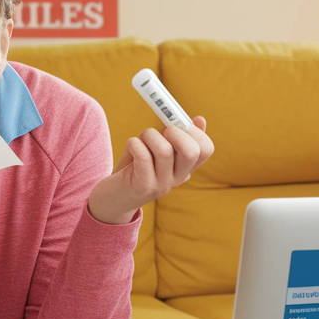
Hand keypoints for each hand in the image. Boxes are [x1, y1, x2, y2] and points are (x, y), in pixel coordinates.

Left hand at [86, 117, 213, 224]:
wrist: (111, 198)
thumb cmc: (134, 167)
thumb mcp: (156, 149)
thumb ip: (174, 135)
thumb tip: (200, 119)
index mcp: (185, 168)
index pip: (206, 149)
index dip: (195, 131)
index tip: (177, 123)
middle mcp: (177, 179)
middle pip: (192, 151)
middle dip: (176, 132)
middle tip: (162, 131)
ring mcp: (161, 185)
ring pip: (164, 150)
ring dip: (149, 135)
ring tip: (139, 139)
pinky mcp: (143, 186)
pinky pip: (143, 156)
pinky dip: (135, 143)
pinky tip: (131, 145)